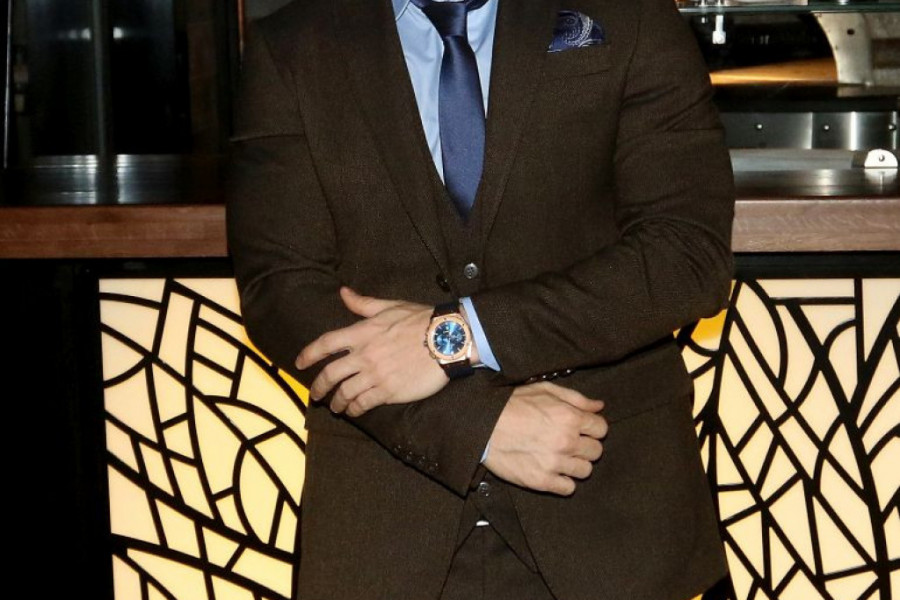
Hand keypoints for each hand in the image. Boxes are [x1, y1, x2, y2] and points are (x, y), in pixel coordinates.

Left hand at [295, 287, 447, 415]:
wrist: (447, 339)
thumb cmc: (421, 319)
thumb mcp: (390, 306)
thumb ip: (363, 304)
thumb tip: (343, 292)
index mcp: (362, 332)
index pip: (326, 344)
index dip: (308, 354)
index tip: (300, 363)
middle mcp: (364, 355)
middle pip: (329, 374)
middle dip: (318, 387)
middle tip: (315, 395)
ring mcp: (375, 374)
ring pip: (344, 393)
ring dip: (336, 402)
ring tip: (336, 406)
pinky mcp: (389, 391)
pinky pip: (363, 404)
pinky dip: (354, 409)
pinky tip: (354, 411)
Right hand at [483, 382, 607, 495]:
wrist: (482, 426)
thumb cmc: (511, 404)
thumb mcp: (544, 390)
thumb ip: (576, 398)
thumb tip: (599, 407)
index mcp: (569, 417)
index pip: (602, 429)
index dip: (593, 428)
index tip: (582, 429)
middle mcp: (566, 441)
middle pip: (596, 451)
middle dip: (586, 445)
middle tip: (570, 442)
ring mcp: (554, 463)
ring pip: (585, 471)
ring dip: (576, 464)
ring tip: (560, 456)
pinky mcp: (541, 481)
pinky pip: (568, 488)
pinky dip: (563, 481)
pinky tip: (553, 470)